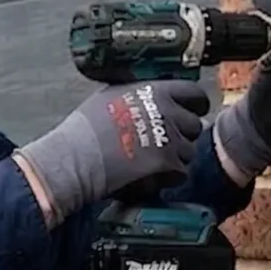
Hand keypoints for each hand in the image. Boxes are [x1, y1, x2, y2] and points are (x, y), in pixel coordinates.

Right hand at [14, 79, 210, 221]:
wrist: (75, 158)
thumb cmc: (84, 129)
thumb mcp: (111, 96)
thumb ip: (140, 95)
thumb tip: (155, 101)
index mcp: (155, 91)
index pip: (194, 94)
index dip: (195, 106)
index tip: (191, 113)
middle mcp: (167, 111)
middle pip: (194, 126)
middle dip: (182, 136)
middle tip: (162, 145)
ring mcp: (169, 138)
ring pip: (189, 152)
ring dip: (175, 159)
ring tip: (150, 163)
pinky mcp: (167, 163)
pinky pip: (181, 173)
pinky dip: (169, 178)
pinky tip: (149, 177)